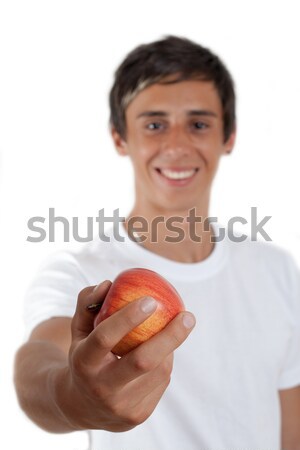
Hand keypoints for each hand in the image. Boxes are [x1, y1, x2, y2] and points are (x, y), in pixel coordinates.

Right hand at [59, 280, 195, 431]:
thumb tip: (108, 284)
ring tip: (170, 332)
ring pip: (159, 370)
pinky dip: (165, 362)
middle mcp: (101, 388)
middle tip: (188, 315)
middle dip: (170, 336)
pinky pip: (162, 382)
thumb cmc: (85, 356)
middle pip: (143, 361)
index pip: (105, 337)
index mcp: (83, 362)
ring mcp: (122, 406)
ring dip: (168, 348)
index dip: (128, 317)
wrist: (82, 407)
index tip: (151, 299)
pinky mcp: (139, 415)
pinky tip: (160, 355)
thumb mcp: (79, 330)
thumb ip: (89, 303)